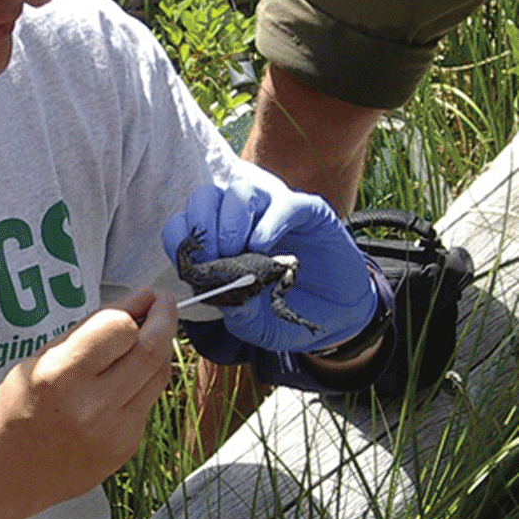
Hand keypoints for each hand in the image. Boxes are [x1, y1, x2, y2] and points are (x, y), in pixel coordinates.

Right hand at [0, 289, 176, 514]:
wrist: (1, 475)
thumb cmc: (14, 409)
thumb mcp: (39, 359)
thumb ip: (87, 333)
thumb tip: (135, 305)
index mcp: (60, 376)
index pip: (121, 329)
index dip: (139, 306)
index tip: (146, 294)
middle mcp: (91, 406)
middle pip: (151, 351)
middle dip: (165, 319)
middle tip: (164, 303)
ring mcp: (113, 432)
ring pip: (158, 377)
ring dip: (160, 349)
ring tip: (149, 335)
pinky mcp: (125, 449)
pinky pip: (147, 404)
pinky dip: (143, 383)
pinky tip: (126, 378)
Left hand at [162, 182, 375, 352]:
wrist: (338, 315)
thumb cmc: (287, 313)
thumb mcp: (258, 326)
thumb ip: (238, 314)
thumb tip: (219, 295)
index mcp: (219, 242)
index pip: (185, 224)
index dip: (181, 237)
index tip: (189, 261)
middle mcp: (243, 221)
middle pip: (207, 197)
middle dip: (202, 225)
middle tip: (213, 255)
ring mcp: (274, 213)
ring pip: (241, 192)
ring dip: (231, 222)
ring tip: (238, 252)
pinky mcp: (308, 213)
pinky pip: (285, 204)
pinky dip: (270, 223)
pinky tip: (265, 248)